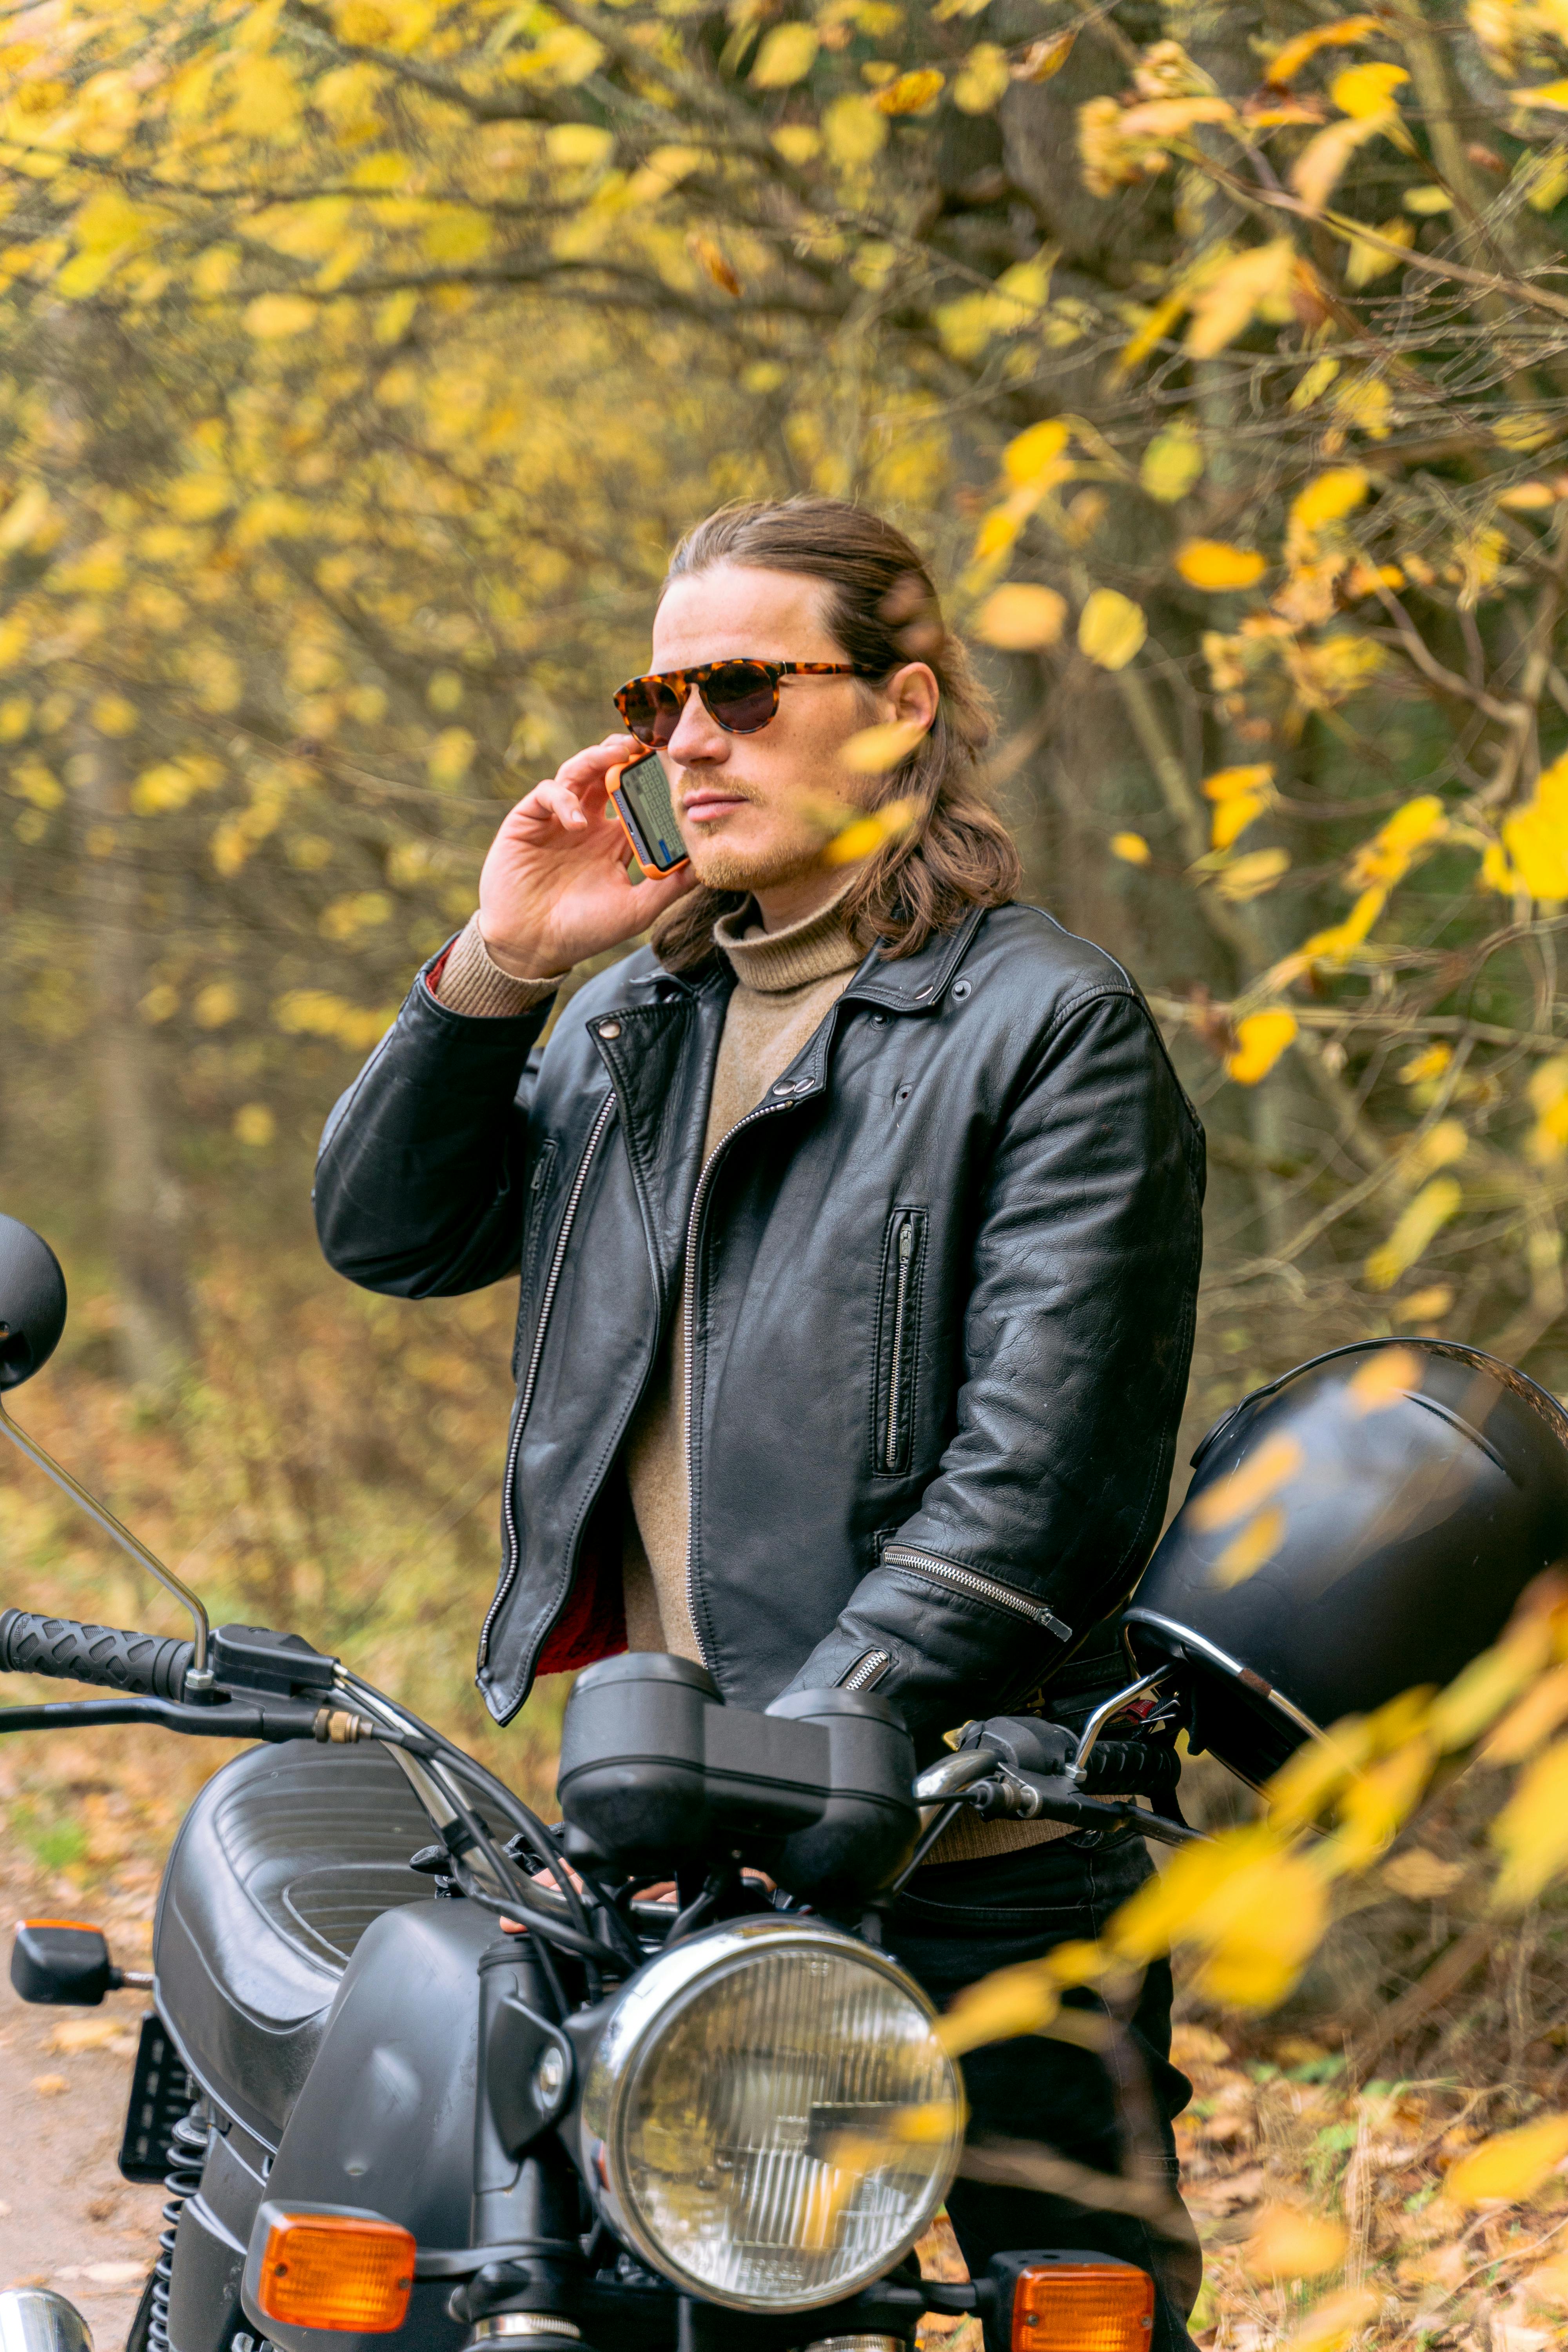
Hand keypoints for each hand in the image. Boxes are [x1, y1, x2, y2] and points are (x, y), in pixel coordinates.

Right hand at [477, 735, 695, 977]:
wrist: (531, 946)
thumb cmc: (583, 931)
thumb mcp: (636, 910)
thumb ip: (669, 887)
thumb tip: (707, 867)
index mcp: (614, 840)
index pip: (637, 799)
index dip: (652, 782)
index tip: (676, 769)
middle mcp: (588, 823)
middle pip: (608, 774)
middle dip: (627, 755)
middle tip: (648, 743)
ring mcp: (558, 819)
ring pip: (579, 771)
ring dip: (598, 758)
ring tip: (619, 753)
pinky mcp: (528, 819)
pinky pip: (548, 793)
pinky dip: (564, 800)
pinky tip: (578, 822)